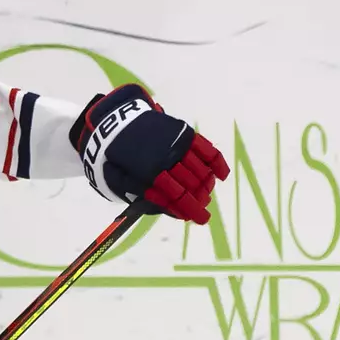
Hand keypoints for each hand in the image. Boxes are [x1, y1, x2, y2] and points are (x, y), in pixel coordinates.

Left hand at [70, 84, 229, 224]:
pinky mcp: (184, 133)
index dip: (189, 209)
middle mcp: (166, 159)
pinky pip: (207, 150)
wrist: (118, 121)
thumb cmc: (117, 156)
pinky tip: (222, 176)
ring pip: (201, 170)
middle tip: (202, 210)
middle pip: (191, 185)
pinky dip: (217, 164)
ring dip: (206, 186)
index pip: (175, 196)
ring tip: (205, 195)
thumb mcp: (119, 179)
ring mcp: (177, 145)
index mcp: (148, 172)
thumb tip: (165, 209)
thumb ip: (141, 195)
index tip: (199, 219)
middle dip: (199, 201)